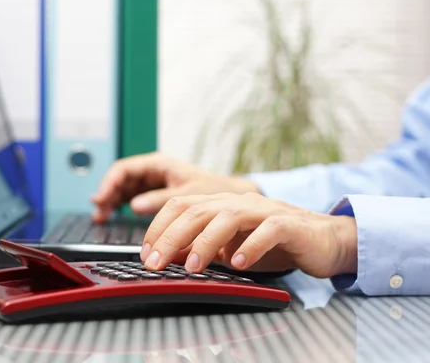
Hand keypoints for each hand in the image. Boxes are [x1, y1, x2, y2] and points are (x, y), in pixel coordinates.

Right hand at [91, 152, 259, 221]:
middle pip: (121, 179)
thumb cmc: (215, 190)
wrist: (233, 197)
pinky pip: (131, 198)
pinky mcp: (155, 195)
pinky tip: (112, 217)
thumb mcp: (189, 194)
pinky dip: (120, 206)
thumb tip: (134, 206)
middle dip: (107, 193)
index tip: (102, 199)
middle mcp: (153, 171)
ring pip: (124, 189)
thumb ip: (161, 200)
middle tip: (98, 211)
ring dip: (111, 201)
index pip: (125, 168)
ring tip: (100, 217)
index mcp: (160, 164)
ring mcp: (153, 183)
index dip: (109, 183)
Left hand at [140, 192, 357, 278]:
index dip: (159, 227)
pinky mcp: (287, 223)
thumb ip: (200, 246)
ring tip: (191, 266)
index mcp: (220, 203)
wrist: (322, 238)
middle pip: (197, 210)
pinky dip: (250, 247)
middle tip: (154, 262)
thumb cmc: (271, 242)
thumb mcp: (229, 246)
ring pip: (227, 217)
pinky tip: (238, 264)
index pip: (180, 206)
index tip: (145, 253)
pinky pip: (267, 231)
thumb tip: (166, 256)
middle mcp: (237, 201)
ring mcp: (263, 210)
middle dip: (171, 236)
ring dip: (206, 242)